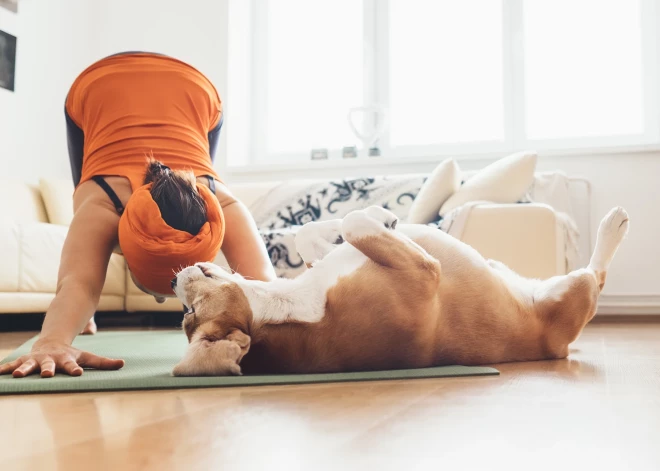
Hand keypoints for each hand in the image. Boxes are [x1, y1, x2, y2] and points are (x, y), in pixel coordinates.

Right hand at [0, 339, 124, 377]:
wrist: (52, 342)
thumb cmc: (71, 355)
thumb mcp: (87, 357)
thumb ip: (104, 362)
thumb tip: (123, 364)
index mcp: (66, 359)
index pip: (72, 365)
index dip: (75, 368)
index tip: (78, 373)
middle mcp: (50, 359)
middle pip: (50, 365)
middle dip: (48, 369)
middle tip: (47, 374)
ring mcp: (36, 360)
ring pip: (30, 365)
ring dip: (25, 370)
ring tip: (20, 376)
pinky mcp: (24, 361)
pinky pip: (13, 365)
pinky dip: (6, 369)